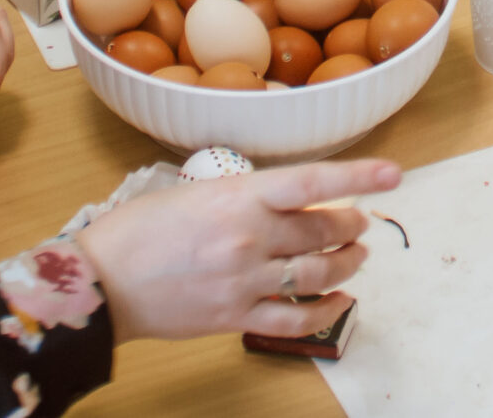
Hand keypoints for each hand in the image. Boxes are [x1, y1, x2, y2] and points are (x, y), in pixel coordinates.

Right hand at [77, 158, 400, 342]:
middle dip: (351, 225)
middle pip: (324, 230)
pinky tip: (339, 302)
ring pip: (318, 273)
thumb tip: (283, 202)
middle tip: (360, 222)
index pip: (313, 181)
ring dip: (346, 264)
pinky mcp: (236, 317)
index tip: (392, 174)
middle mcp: (250, 238)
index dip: (358, 176)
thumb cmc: (138, 231)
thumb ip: (242, 198)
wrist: (100, 282)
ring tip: (356, 257)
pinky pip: (296, 318)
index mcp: (238, 197)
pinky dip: (326, 311)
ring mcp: (246, 281)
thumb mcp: (193, 193)